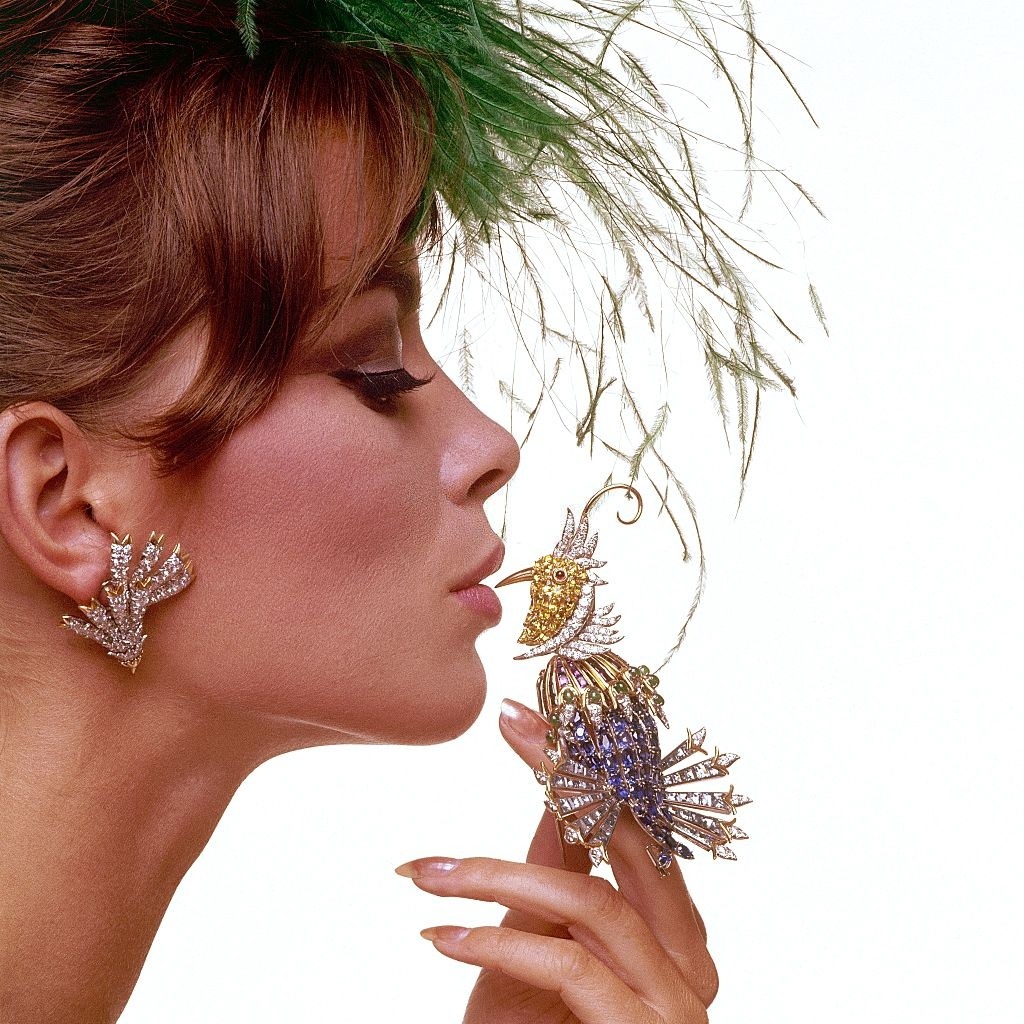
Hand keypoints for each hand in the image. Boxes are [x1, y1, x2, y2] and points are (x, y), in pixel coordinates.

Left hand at [394, 698, 717, 1022]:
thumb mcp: (543, 948)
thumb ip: (559, 874)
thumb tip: (558, 790)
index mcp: (674, 930)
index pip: (635, 826)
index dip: (587, 765)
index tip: (534, 716)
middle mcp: (692, 960)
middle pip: (630, 842)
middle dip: (565, 774)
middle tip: (508, 725)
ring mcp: (676, 1004)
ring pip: (592, 902)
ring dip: (498, 877)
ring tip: (428, 874)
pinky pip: (569, 966)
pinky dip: (499, 943)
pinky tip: (442, 937)